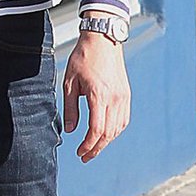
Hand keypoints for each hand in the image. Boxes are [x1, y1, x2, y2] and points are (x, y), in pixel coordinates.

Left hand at [63, 31, 130, 161]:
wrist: (103, 39)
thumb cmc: (83, 58)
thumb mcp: (69, 82)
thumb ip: (70, 108)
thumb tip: (70, 130)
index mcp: (99, 95)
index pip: (96, 129)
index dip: (88, 145)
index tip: (79, 152)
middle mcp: (114, 98)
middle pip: (108, 133)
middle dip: (96, 148)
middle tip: (85, 157)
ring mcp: (123, 96)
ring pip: (118, 128)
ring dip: (106, 141)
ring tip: (93, 147)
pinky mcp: (126, 94)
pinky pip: (123, 119)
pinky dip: (115, 130)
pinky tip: (105, 134)